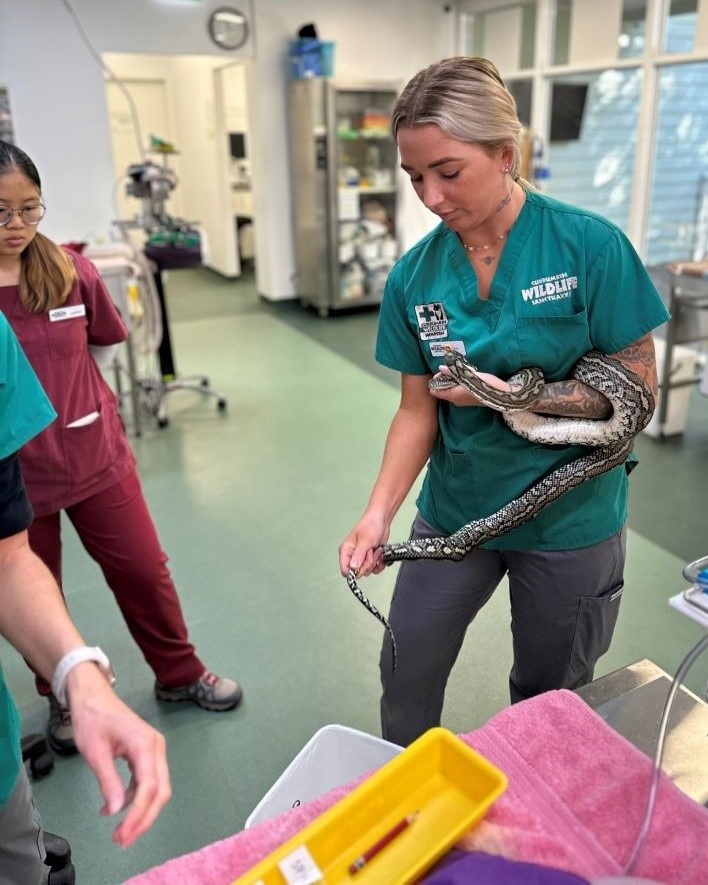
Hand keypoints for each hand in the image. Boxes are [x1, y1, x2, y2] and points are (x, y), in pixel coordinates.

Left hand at [66, 664, 170, 846]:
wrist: (92, 695)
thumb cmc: (92, 718)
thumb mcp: (95, 752)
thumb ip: (108, 781)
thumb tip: (116, 810)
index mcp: (145, 745)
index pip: (149, 787)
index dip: (138, 815)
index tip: (123, 834)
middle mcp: (156, 748)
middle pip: (160, 791)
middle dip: (144, 818)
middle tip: (123, 839)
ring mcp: (154, 750)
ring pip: (157, 788)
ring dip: (141, 811)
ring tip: (119, 831)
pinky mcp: (147, 753)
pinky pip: (148, 781)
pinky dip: (135, 798)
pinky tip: (115, 808)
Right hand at [339, 512, 389, 578]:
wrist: (382, 521)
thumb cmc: (370, 525)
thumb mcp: (365, 540)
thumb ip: (359, 555)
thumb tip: (353, 568)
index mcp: (346, 551)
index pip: (345, 570)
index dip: (354, 571)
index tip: (363, 564)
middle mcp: (352, 556)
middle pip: (358, 572)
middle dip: (367, 563)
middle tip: (370, 552)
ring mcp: (362, 558)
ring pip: (368, 571)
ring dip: (374, 561)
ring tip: (374, 549)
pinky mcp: (370, 559)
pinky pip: (375, 569)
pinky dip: (380, 562)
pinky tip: (379, 552)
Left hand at [429, 366, 510, 406]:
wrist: (501, 394)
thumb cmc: (485, 385)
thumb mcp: (468, 375)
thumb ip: (453, 372)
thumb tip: (441, 368)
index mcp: (453, 396)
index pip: (434, 391)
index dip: (436, 380)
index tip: (443, 372)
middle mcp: (455, 401)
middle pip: (443, 390)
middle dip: (445, 379)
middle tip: (452, 370)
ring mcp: (462, 402)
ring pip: (451, 390)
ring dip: (453, 381)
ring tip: (461, 372)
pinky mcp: (469, 400)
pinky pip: (458, 391)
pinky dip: (459, 384)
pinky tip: (467, 377)